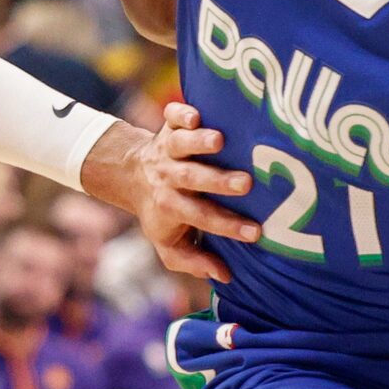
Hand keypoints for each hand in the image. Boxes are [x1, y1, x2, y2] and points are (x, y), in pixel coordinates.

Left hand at [83, 101, 257, 282]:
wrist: (131, 174)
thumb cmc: (162, 213)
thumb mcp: (170, 244)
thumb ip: (194, 261)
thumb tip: (224, 276)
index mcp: (171, 206)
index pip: (201, 218)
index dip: (228, 227)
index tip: (257, 233)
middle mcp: (169, 176)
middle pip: (191, 179)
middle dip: (218, 181)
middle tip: (246, 184)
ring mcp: (167, 149)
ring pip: (180, 144)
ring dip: (197, 143)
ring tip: (219, 141)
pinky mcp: (168, 125)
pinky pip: (172, 116)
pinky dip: (181, 112)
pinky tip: (196, 114)